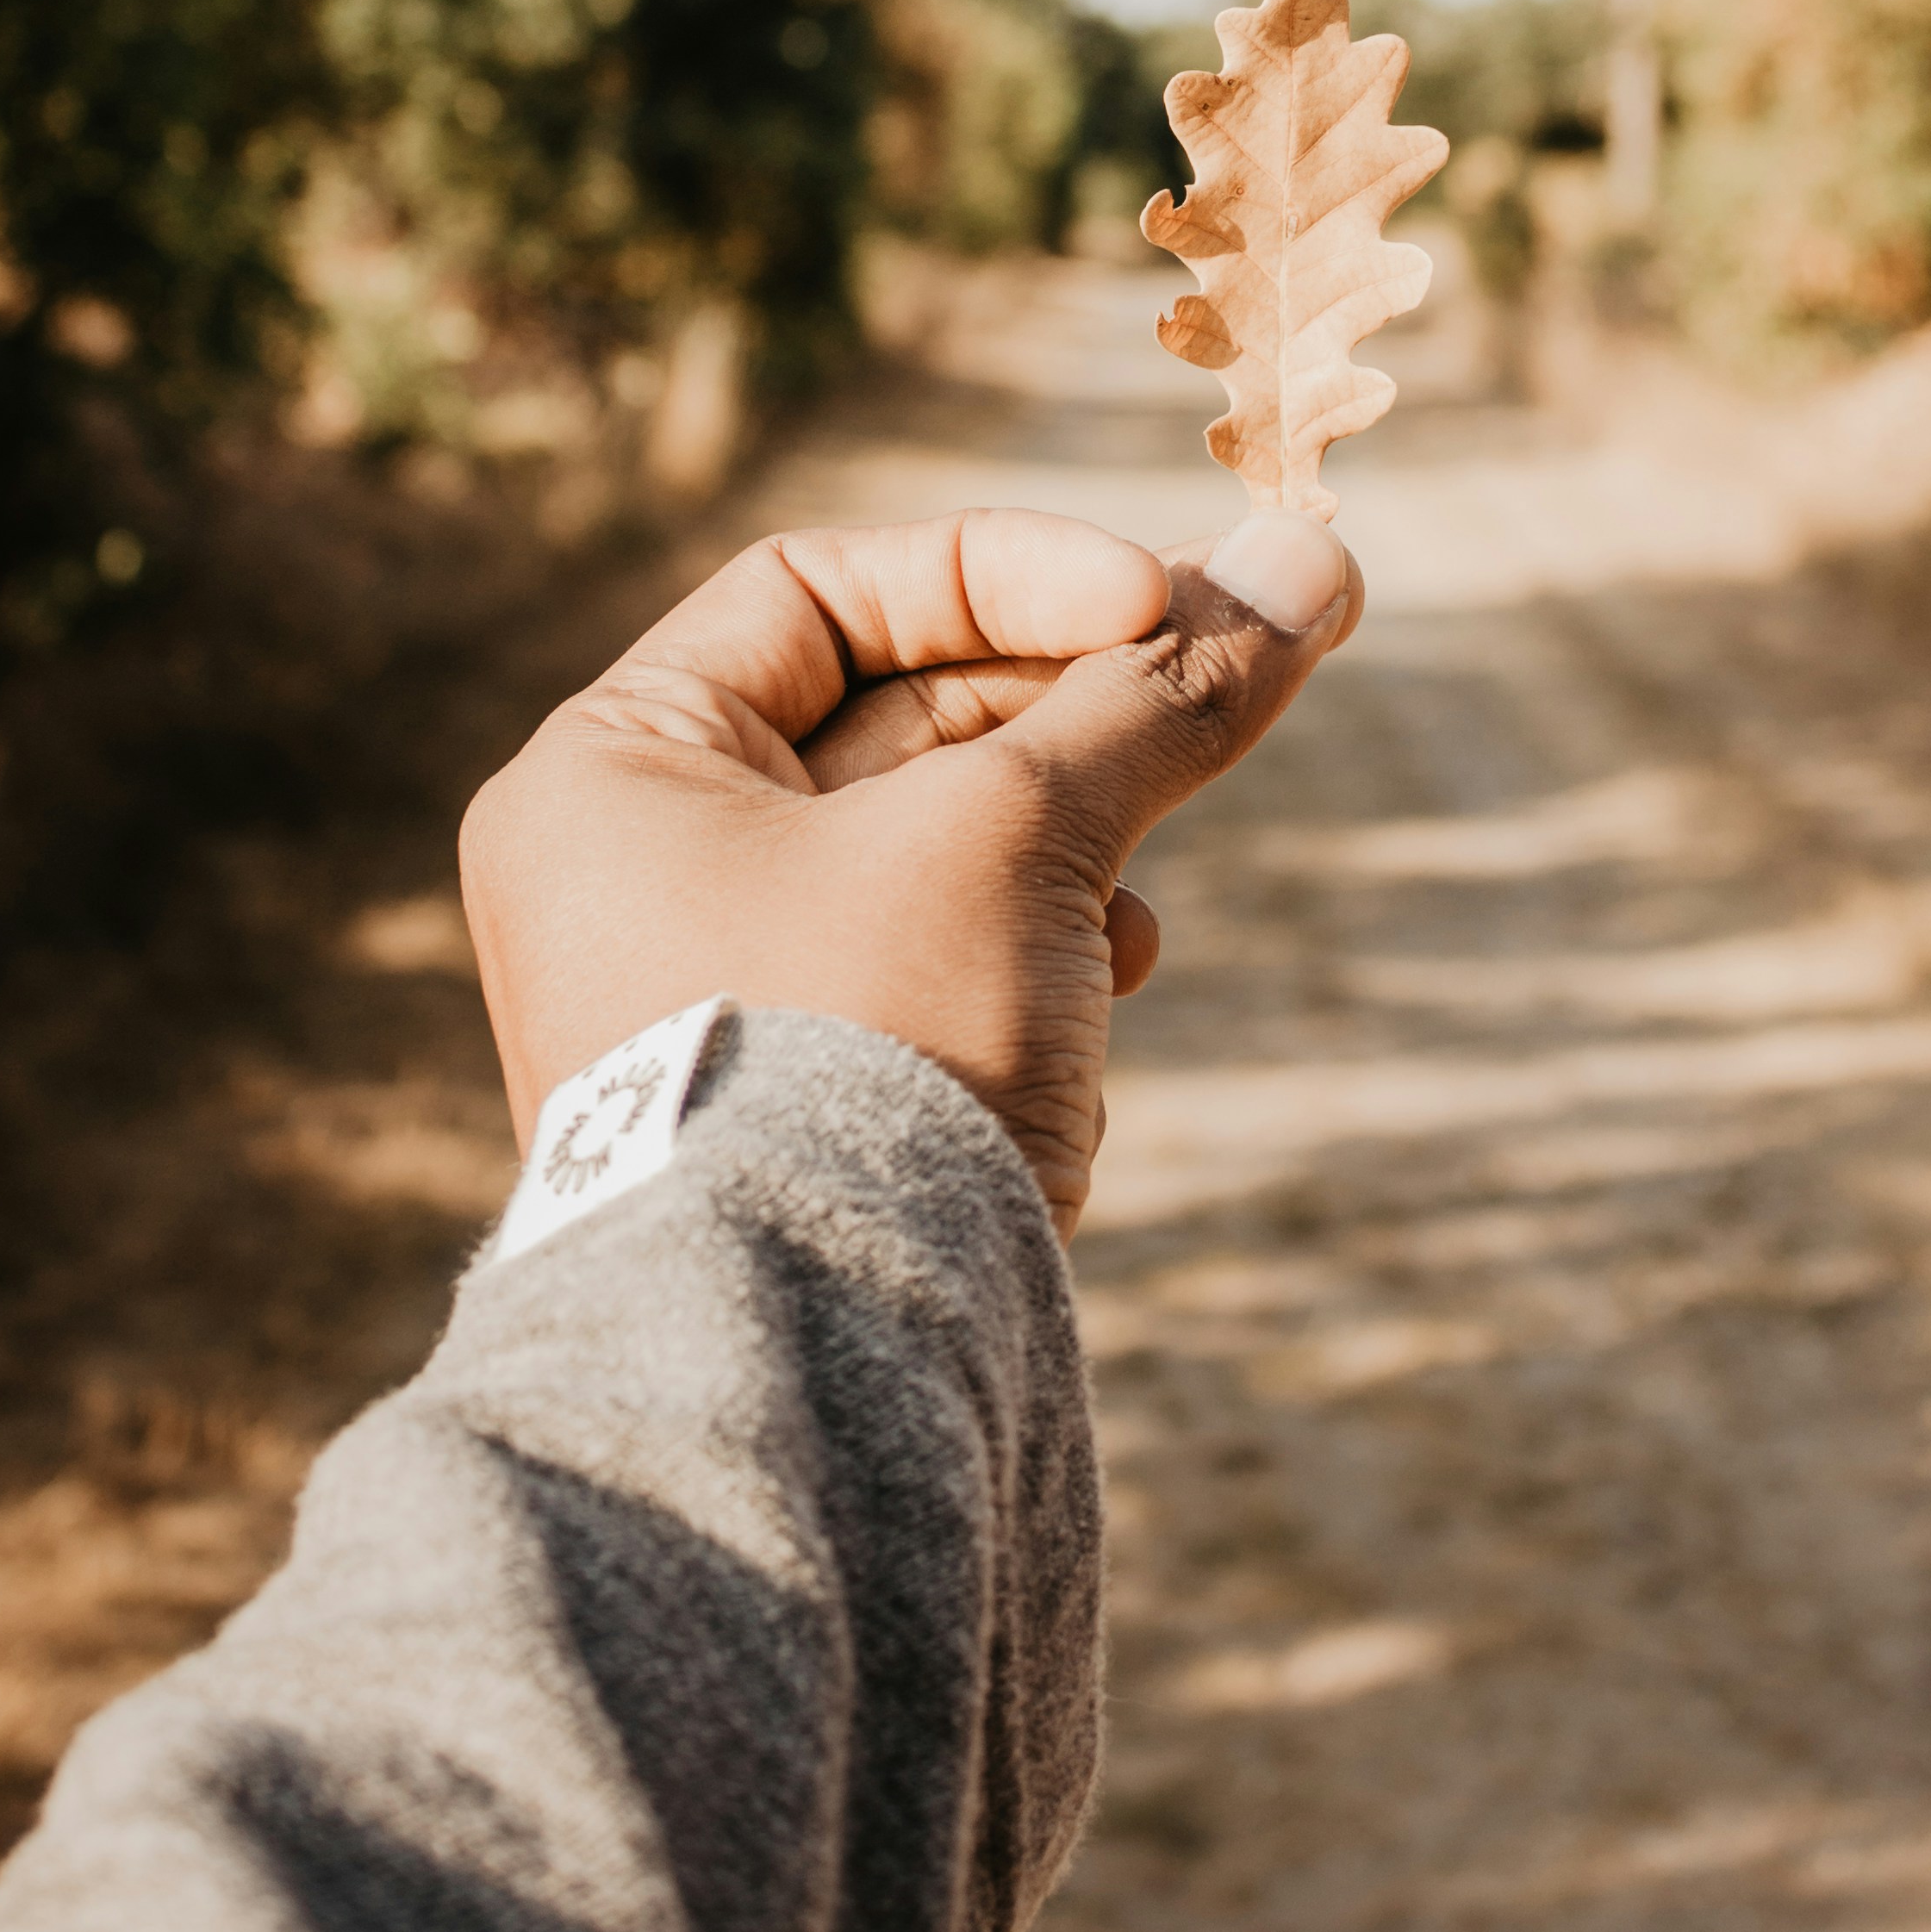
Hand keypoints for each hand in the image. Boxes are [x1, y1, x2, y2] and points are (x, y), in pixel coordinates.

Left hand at [458, 504, 1360, 1230]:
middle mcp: (635, 870)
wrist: (810, 1373)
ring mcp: (717, 990)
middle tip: (1236, 684)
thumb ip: (1164, 691)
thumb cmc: (868, 1052)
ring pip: (933, 841)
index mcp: (613, 772)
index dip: (1011, 573)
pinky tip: (1107, 988)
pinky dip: (1037, 951)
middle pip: (890, 711)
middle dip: (1070, 711)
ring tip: (1138, 899)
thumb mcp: (1022, 836)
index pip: (825, 587)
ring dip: (1069, 839)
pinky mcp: (804, 1093)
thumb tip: (1317, 558)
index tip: (1165, 603)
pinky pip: (935, 962)